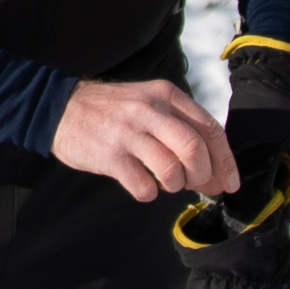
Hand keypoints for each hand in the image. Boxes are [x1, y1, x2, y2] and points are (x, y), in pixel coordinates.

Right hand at [48, 76, 233, 207]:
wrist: (60, 108)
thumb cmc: (112, 111)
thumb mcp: (148, 102)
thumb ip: (179, 126)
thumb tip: (212, 169)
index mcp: (166, 95)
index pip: (210, 128)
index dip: (225, 160)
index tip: (229, 182)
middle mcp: (150, 111)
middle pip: (194, 148)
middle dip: (202, 175)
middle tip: (196, 185)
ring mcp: (128, 133)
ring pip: (171, 169)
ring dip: (175, 185)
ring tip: (165, 183)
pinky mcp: (110, 156)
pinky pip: (143, 186)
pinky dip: (149, 193)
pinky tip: (142, 186)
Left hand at [175, 44, 289, 248]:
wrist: (281, 70)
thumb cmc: (262, 110)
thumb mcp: (251, 150)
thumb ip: (253, 185)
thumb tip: (248, 216)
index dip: (268, 207)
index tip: (248, 202)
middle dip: (278, 195)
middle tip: (253, 185)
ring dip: (288, 182)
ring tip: (265, 169)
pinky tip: (279, 156)